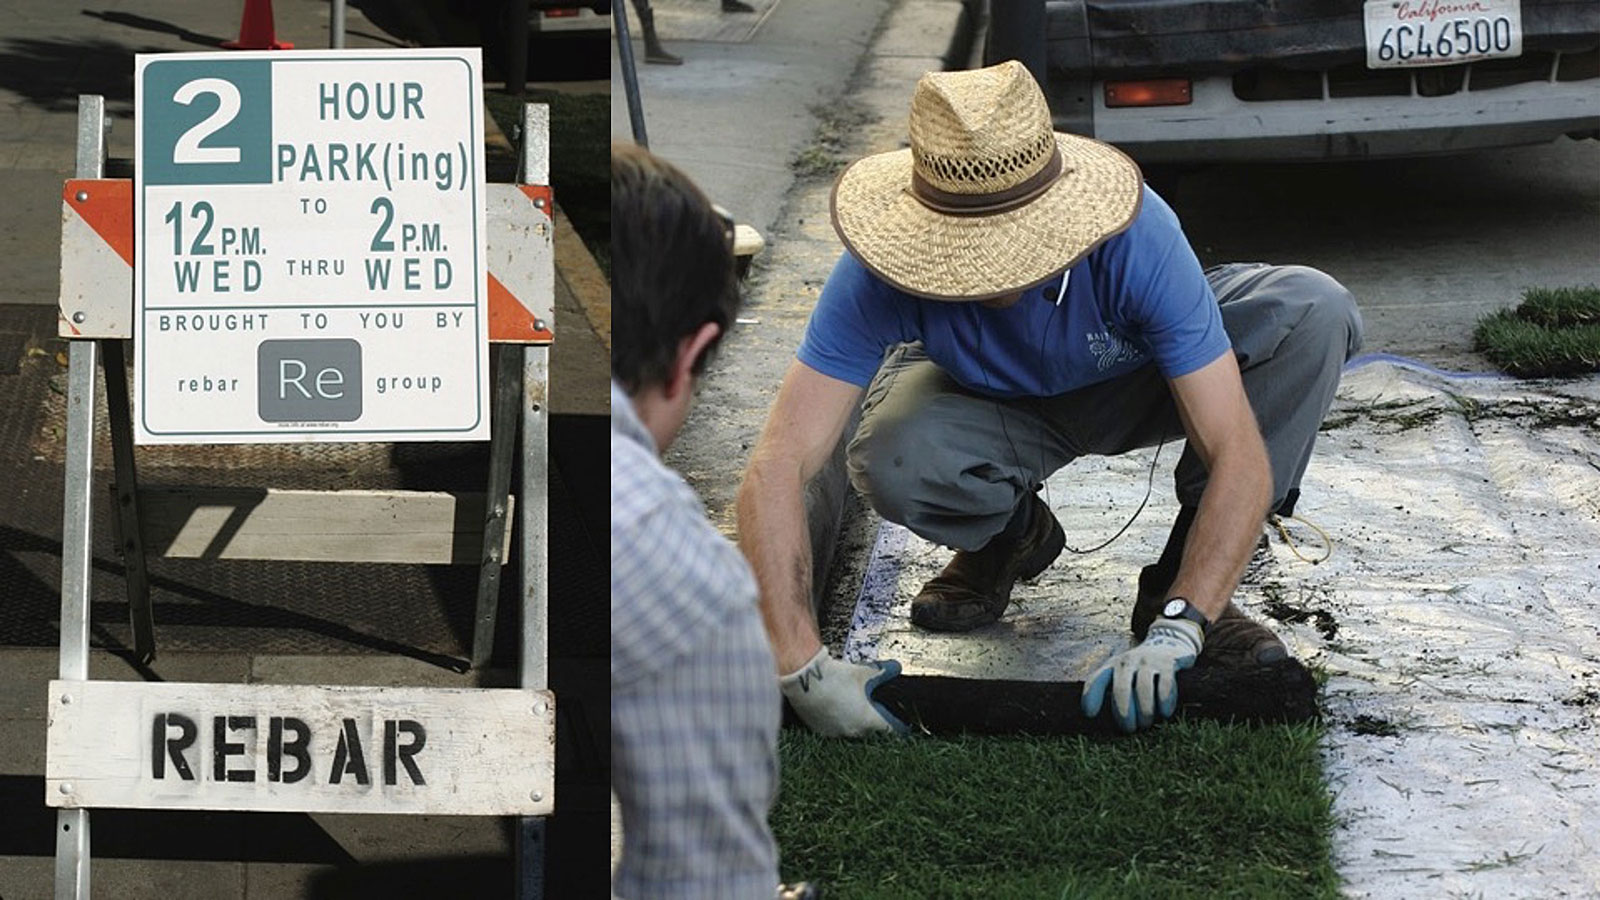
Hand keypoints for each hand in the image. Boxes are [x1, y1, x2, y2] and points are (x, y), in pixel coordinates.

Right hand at [779, 648, 907, 736]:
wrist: (805, 678)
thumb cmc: (835, 676)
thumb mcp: (864, 671)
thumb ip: (883, 672)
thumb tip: (895, 668)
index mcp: (868, 721)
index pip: (891, 730)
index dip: (897, 724)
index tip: (900, 721)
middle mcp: (853, 732)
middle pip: (872, 731)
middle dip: (874, 720)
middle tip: (873, 706)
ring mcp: (835, 733)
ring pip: (852, 731)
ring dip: (855, 721)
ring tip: (852, 704)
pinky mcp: (820, 730)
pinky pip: (835, 729)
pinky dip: (838, 721)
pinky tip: (836, 706)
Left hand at [1081, 618, 1202, 732]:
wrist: (1167, 642)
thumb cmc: (1138, 667)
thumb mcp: (1121, 672)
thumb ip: (1110, 689)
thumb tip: (1098, 718)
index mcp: (1112, 666)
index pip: (1097, 680)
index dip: (1091, 696)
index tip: (1090, 714)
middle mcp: (1128, 661)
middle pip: (1121, 689)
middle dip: (1124, 713)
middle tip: (1129, 729)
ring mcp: (1148, 661)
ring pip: (1143, 688)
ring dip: (1145, 710)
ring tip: (1146, 723)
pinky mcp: (1168, 662)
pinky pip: (1165, 684)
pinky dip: (1165, 701)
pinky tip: (1165, 713)